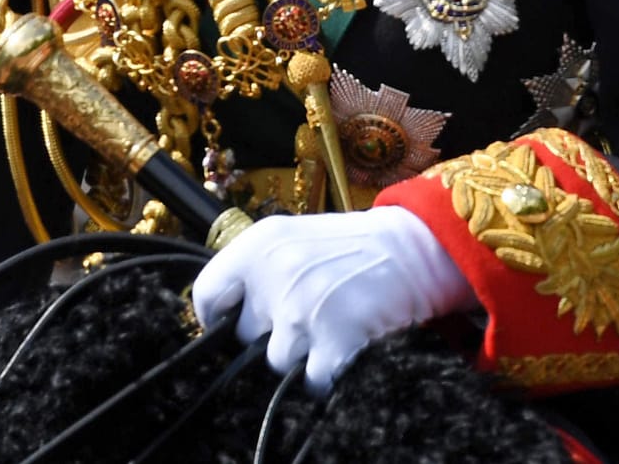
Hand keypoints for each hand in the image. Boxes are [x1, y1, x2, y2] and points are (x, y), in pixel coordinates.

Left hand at [191, 206, 473, 393]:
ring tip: (325, 330)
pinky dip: (325, 375)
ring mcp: (302, 309)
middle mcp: (274, 275)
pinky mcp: (333, 338)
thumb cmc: (351, 247)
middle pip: (243, 336)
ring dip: (299, 356)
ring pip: (276, 361)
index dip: (214, 317)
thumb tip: (222, 316)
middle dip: (266, 336)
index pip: (206, 294)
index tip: (227, 325)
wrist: (412, 249)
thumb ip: (255, 270)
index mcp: (258, 246)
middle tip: (298, 319)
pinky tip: (340, 352)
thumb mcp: (292, 238)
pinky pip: (311, 379)